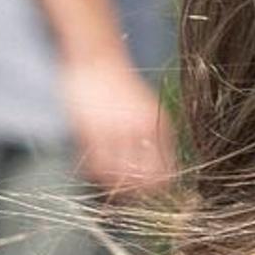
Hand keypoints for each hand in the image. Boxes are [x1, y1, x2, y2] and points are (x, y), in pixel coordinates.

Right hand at [63, 55, 175, 198]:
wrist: (97, 61)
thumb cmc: (125, 89)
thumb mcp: (149, 110)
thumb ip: (158, 138)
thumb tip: (165, 173)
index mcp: (155, 124)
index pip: (163, 170)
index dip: (161, 187)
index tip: (156, 194)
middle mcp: (135, 128)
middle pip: (141, 177)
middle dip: (139, 190)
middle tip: (134, 193)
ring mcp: (111, 130)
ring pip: (116, 175)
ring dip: (116, 186)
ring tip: (116, 187)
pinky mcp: (88, 130)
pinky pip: (95, 164)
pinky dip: (97, 174)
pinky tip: (98, 171)